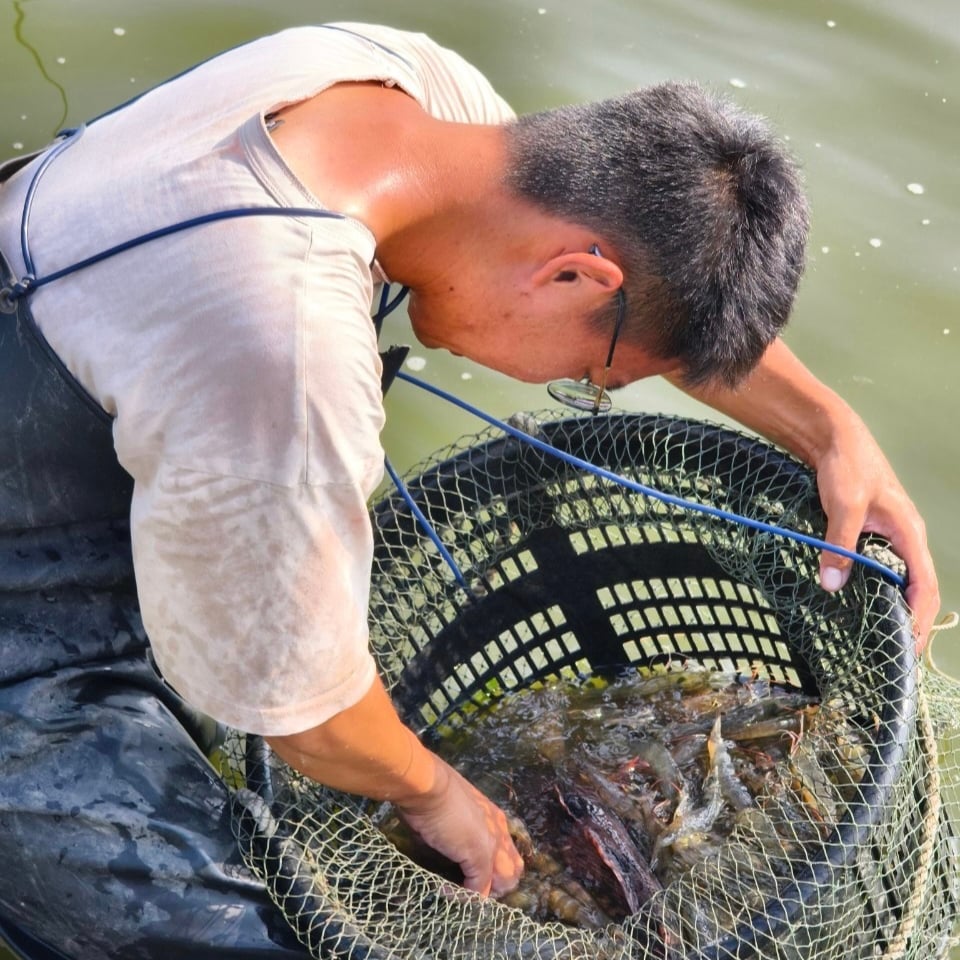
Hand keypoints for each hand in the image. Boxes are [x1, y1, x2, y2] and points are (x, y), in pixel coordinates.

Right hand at [395, 759, 523, 896]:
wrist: (427, 785)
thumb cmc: (431, 793)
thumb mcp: (447, 811)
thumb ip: (453, 830)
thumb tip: (444, 846)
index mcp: (492, 816)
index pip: (506, 851)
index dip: (493, 868)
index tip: (470, 874)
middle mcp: (499, 829)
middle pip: (514, 869)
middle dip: (496, 885)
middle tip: (469, 888)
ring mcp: (491, 844)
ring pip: (505, 882)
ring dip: (485, 892)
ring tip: (463, 893)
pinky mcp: (480, 857)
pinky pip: (479, 889)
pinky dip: (464, 896)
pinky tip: (446, 889)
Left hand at [813, 415, 939, 647]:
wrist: (834, 439)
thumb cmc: (846, 467)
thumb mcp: (842, 506)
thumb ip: (838, 545)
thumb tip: (831, 584)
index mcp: (909, 533)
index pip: (923, 585)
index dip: (918, 617)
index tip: (906, 645)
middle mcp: (906, 537)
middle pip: (918, 587)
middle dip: (912, 620)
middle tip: (896, 653)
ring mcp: (891, 535)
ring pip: (902, 578)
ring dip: (898, 607)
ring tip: (885, 637)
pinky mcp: (872, 532)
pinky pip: (884, 567)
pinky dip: (881, 588)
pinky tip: (865, 602)